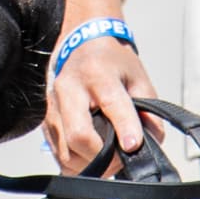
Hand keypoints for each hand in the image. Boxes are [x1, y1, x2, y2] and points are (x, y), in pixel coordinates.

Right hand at [44, 0, 162, 173]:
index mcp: (101, 74)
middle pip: (79, 132)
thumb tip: (155, 143)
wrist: (77, 36)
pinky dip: (74, 160)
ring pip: (65, 146)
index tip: (136, 146)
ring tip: (108, 162)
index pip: (113, 103)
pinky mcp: (44, 116)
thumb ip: (149, 108)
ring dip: (89, 162)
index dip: (125, 125)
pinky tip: (88, 158)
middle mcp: (73, 88)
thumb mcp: (139, 75)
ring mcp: (55, 103)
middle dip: (101, 154)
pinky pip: (56, 149)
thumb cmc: (113, 58)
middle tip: (121, 161)